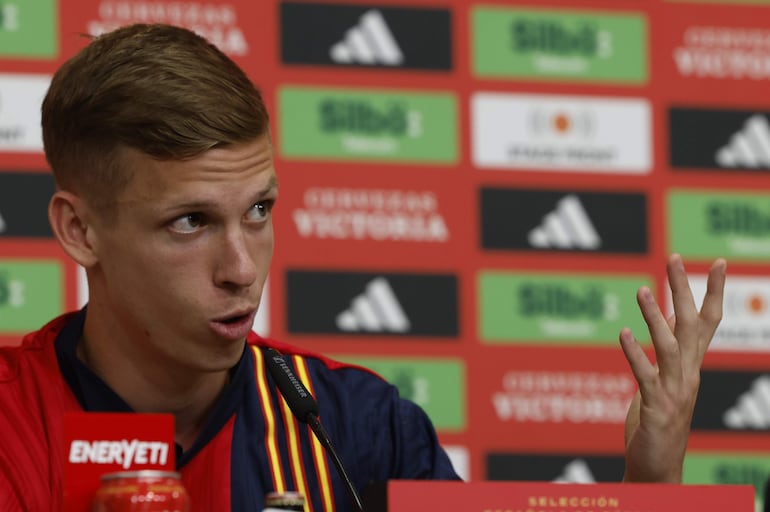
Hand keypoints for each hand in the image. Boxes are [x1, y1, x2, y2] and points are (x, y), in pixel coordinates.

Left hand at [619, 253, 725, 482]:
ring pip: (669, 347)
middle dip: (683, 290)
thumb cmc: (657, 424)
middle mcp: (688, 375)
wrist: (658, 470)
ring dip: (655, 318)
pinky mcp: (657, 408)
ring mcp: (675, 392)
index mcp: (691, 366)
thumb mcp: (663, 382)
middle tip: (674, 258)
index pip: (707, 323)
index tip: (717, 262)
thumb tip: (658, 326)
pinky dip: (635, 354)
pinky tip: (623, 334)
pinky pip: (646, 377)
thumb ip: (664, 356)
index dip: (713, 292)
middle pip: (690, 325)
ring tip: (641, 289)